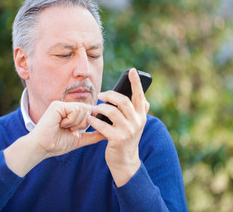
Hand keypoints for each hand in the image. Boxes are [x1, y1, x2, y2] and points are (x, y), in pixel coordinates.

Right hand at [32, 101, 104, 157]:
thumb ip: (93, 136)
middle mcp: (66, 107)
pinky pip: (75, 110)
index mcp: (70, 113)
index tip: (75, 130)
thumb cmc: (57, 144)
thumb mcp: (79, 139)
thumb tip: (107, 134)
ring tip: (64, 127)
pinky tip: (61, 124)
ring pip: (83, 109)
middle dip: (82, 124)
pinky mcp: (57, 105)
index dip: (87, 122)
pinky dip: (71, 120)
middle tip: (69, 129)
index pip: (88, 112)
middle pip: (88, 110)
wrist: (43, 148)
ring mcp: (61, 105)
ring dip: (76, 123)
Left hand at [88, 68, 149, 186]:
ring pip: (113, 112)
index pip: (139, 96)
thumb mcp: (136, 124)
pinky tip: (90, 119)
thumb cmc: (127, 138)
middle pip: (123, 101)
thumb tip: (143, 97)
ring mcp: (128, 131)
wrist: (125, 161)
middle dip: (110, 95)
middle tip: (100, 95)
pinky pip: (103, 126)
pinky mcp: (117, 139)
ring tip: (94, 109)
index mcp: (141, 116)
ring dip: (100, 108)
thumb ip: (138, 111)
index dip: (136, 83)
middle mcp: (137, 122)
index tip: (132, 70)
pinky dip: (94, 121)